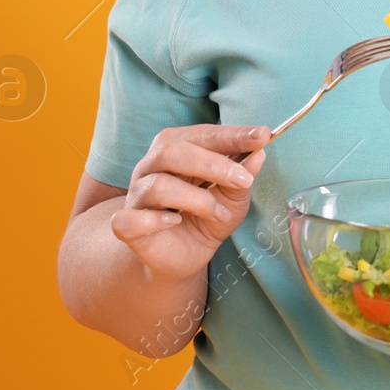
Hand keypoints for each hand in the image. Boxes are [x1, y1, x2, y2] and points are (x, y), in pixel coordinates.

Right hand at [110, 124, 270, 281]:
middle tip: (244, 180)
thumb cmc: (208, 216)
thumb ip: (244, 174)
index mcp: (177, 148)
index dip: (232, 134)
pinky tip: (175, 221)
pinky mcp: (127, 225)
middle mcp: (152, 165)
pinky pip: (129, 219)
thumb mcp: (234, 196)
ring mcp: (137, 195)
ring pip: (158, 185)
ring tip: (220, 213)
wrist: (186, 255)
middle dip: (212, 163)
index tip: (262, 136)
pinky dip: (154, 220)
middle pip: (171, 150)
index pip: (203, 134)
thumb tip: (259, 154)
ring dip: (198, 199)